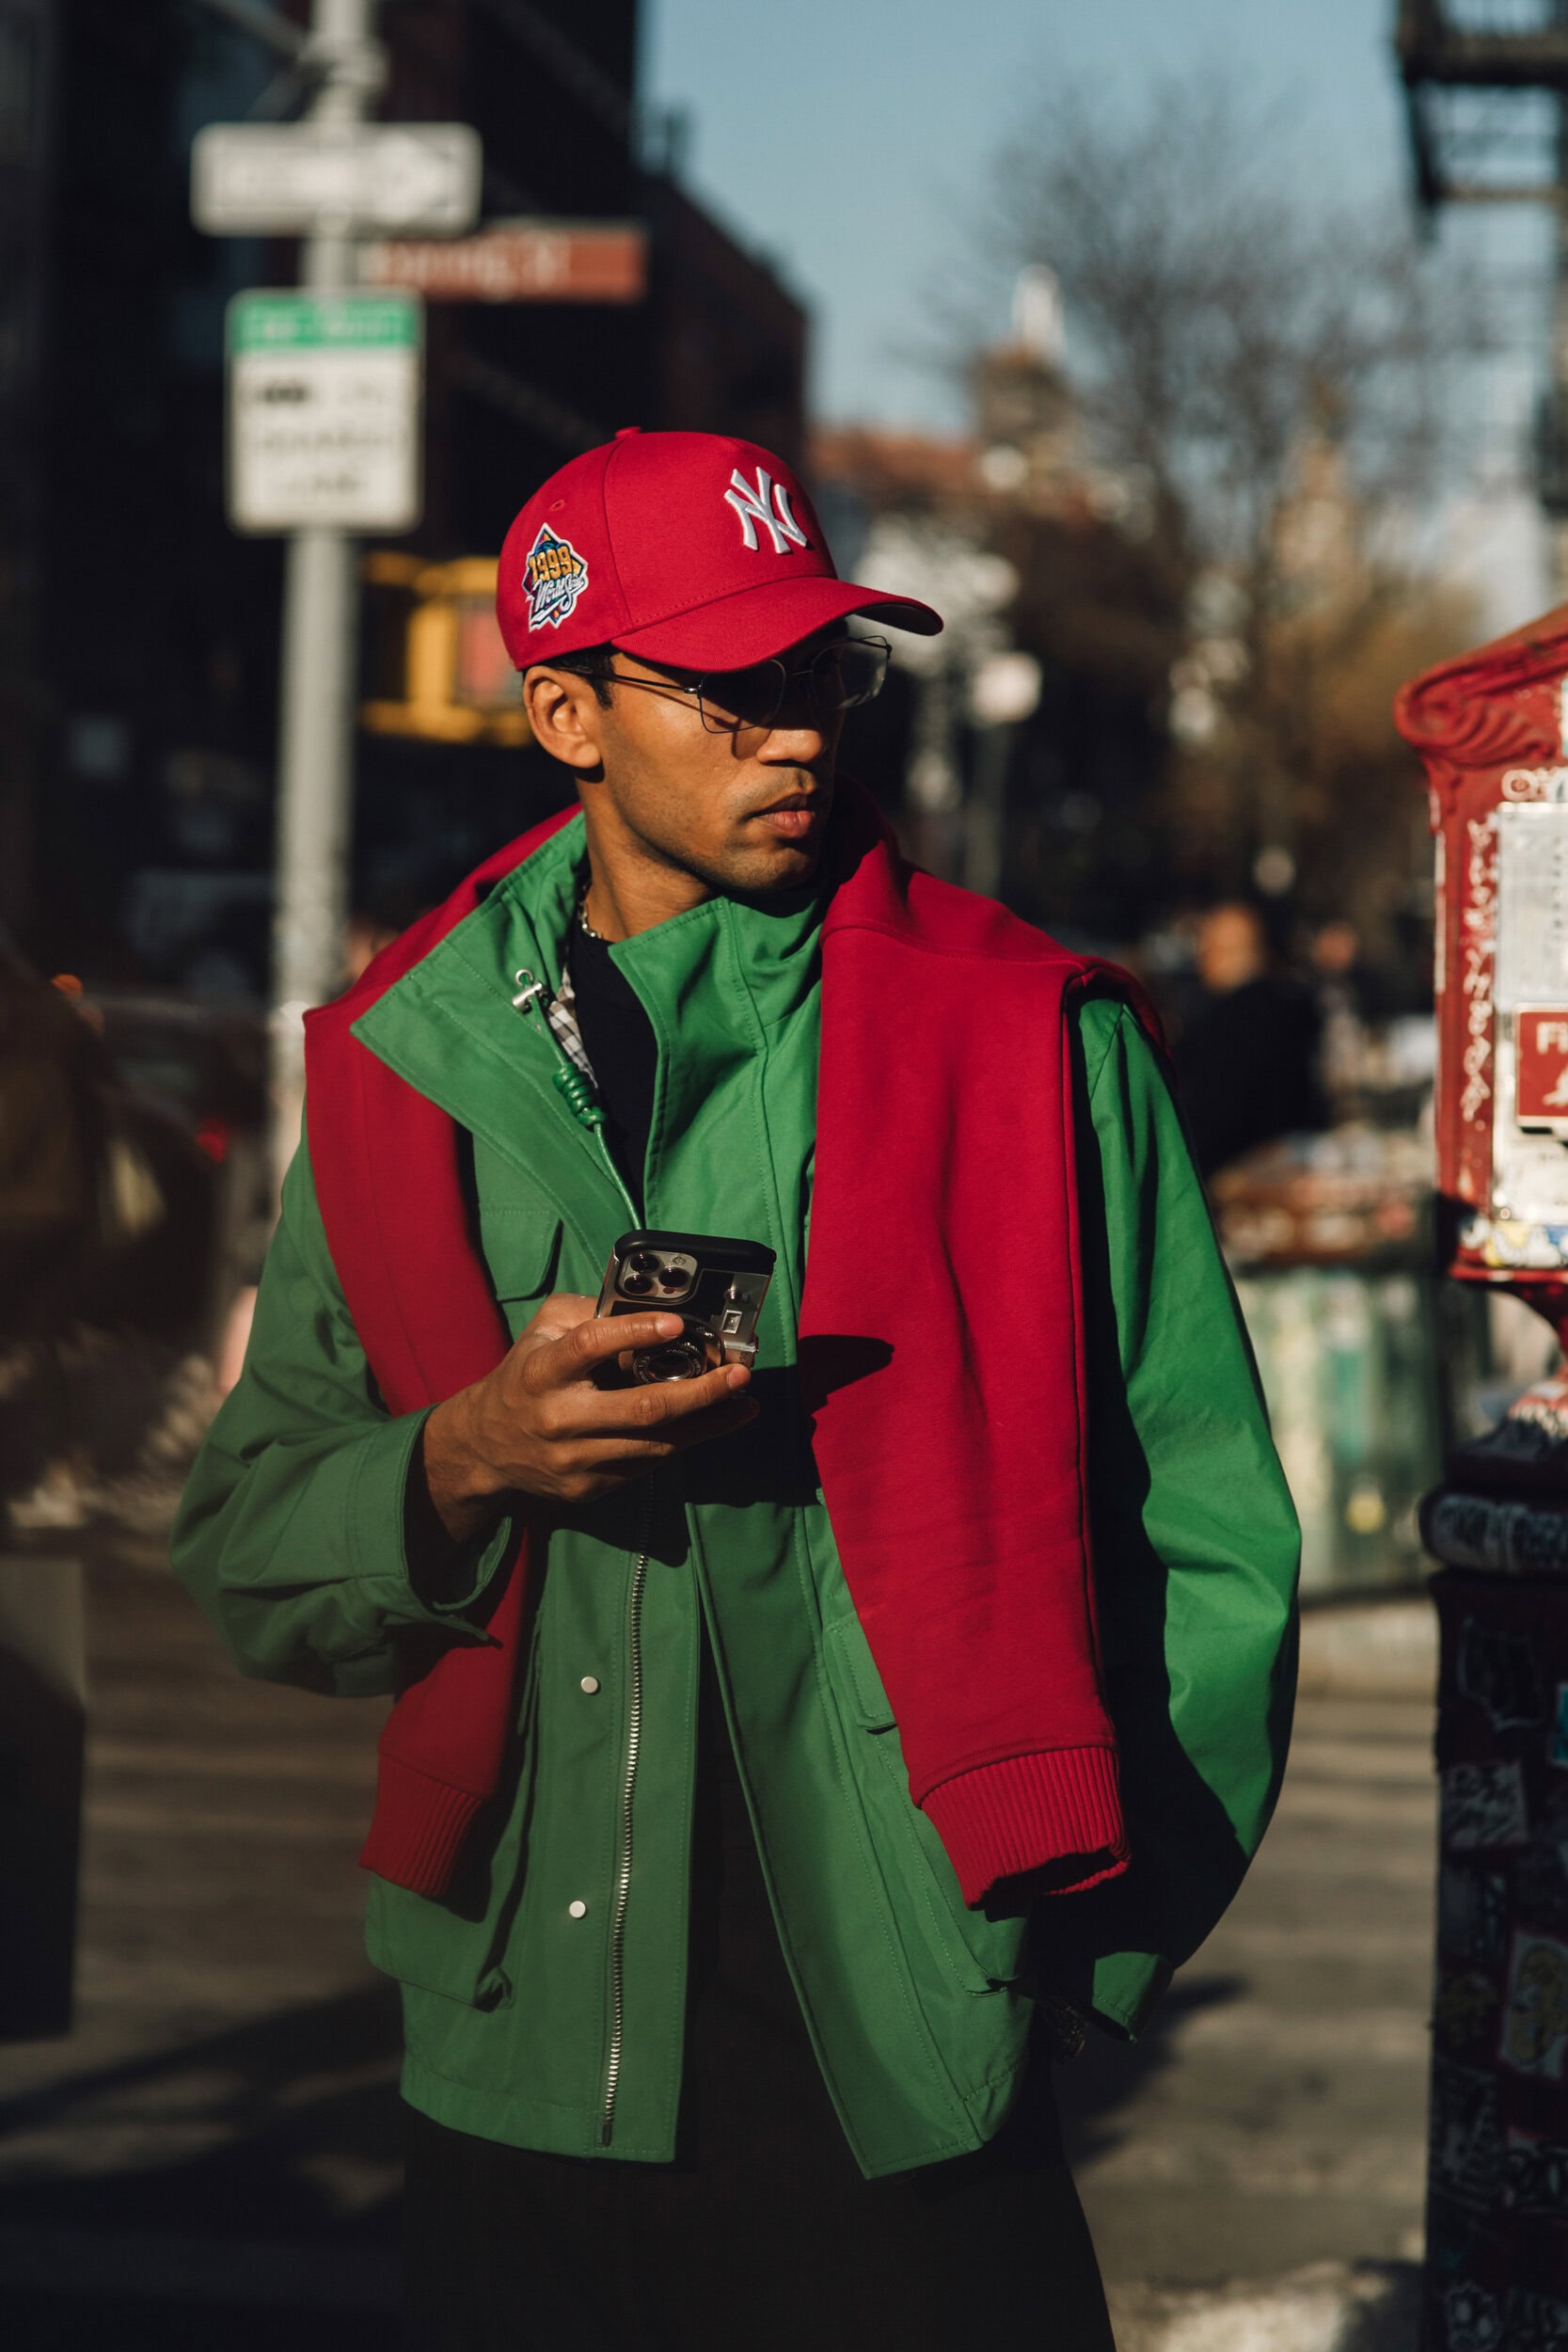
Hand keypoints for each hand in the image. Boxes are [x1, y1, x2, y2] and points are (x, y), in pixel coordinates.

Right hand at [420, 1292, 757, 1542]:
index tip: (677, 1322)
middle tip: (739, 1374)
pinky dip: (683, 1442)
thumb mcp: (543, 1330)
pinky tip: (711, 1424)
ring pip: (655, 1444)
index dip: (635, 1332)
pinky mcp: (588, 1487)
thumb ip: (589, 1311)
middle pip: (642, 1408)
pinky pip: (647, 1463)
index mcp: (543, 1370)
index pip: (590, 1346)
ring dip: (707, 1423)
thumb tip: (648, 1304)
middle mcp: (559, 1417)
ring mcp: (574, 1458)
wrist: (486, 1447)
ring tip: (742, 1402)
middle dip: (701, 1392)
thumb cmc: (527, 1375)